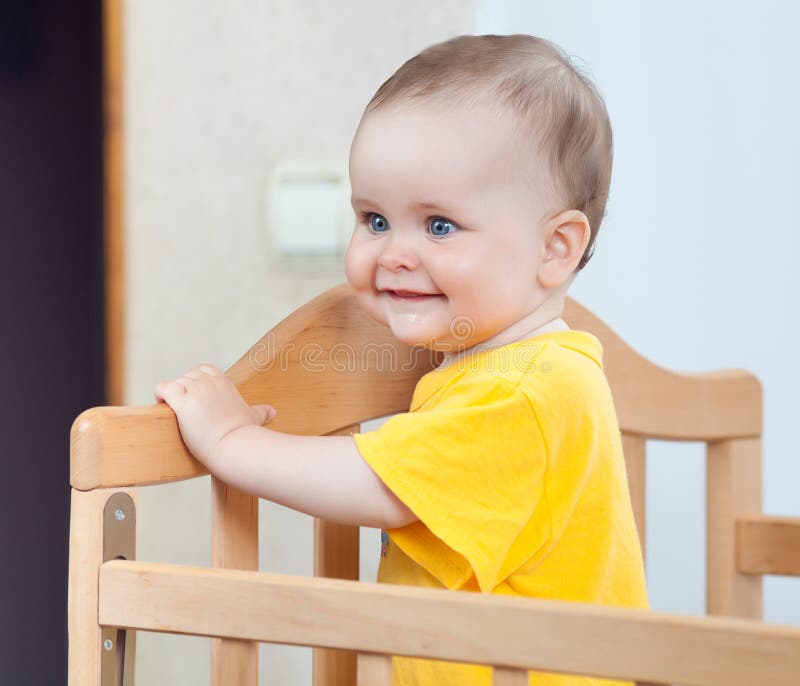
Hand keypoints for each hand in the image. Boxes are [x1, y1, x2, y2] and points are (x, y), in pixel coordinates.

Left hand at [154, 363, 275, 466]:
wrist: (235, 447)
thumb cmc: (244, 434)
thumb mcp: (254, 417)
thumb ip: (261, 412)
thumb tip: (272, 412)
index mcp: (224, 382)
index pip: (203, 370)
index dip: (196, 382)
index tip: (196, 399)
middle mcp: (210, 382)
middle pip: (187, 376)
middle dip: (184, 390)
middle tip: (185, 410)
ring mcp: (196, 391)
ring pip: (176, 383)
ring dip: (172, 396)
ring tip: (173, 413)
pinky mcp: (183, 404)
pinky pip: (164, 388)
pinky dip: (160, 394)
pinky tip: (162, 405)